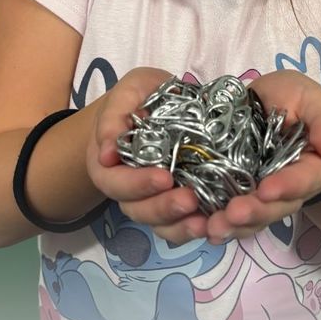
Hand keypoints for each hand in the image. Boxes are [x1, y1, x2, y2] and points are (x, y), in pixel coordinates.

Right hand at [84, 67, 207, 238]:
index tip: (164, 176)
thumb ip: (115, 115)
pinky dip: (196, 228)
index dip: (137, 183)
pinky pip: (182, 226)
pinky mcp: (179, 204)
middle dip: (163, 207)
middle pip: (138, 209)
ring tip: (204, 221)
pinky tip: (213, 224)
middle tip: (189, 199)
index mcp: (109, 164)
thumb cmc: (140, 98)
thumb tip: (106, 152)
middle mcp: (128, 189)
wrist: (163, 106)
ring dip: (181, 225)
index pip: (116, 182)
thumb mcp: (130, 91)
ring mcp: (154, 199)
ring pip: (160, 224)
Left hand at [147, 70, 320, 244]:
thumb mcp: (312, 100)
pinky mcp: (239, 194)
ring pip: (252, 219)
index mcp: (313, 167)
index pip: (304, 180)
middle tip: (232, 214)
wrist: (267, 106)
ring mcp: (262, 196)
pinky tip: (201, 229)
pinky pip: (232, 216)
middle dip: (254, 212)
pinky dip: (219, 224)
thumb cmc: (295, 101)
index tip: (267, 189)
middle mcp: (289, 189)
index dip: (286, 186)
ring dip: (233, 226)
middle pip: (275, 208)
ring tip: (213, 228)